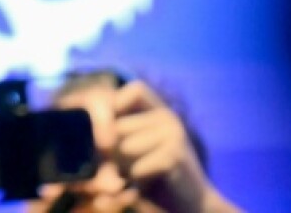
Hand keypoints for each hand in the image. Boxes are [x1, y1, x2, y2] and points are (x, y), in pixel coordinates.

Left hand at [113, 82, 240, 212]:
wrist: (191, 207)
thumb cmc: (150, 175)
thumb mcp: (127, 149)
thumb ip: (110, 135)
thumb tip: (99, 139)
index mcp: (160, 111)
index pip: (136, 89)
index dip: (120, 104)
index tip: (115, 131)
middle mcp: (169, 118)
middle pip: (116, 126)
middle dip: (112, 152)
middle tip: (128, 166)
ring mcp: (174, 136)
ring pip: (122, 148)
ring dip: (122, 168)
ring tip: (140, 174)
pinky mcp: (174, 157)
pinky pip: (135, 168)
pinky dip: (136, 180)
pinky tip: (150, 183)